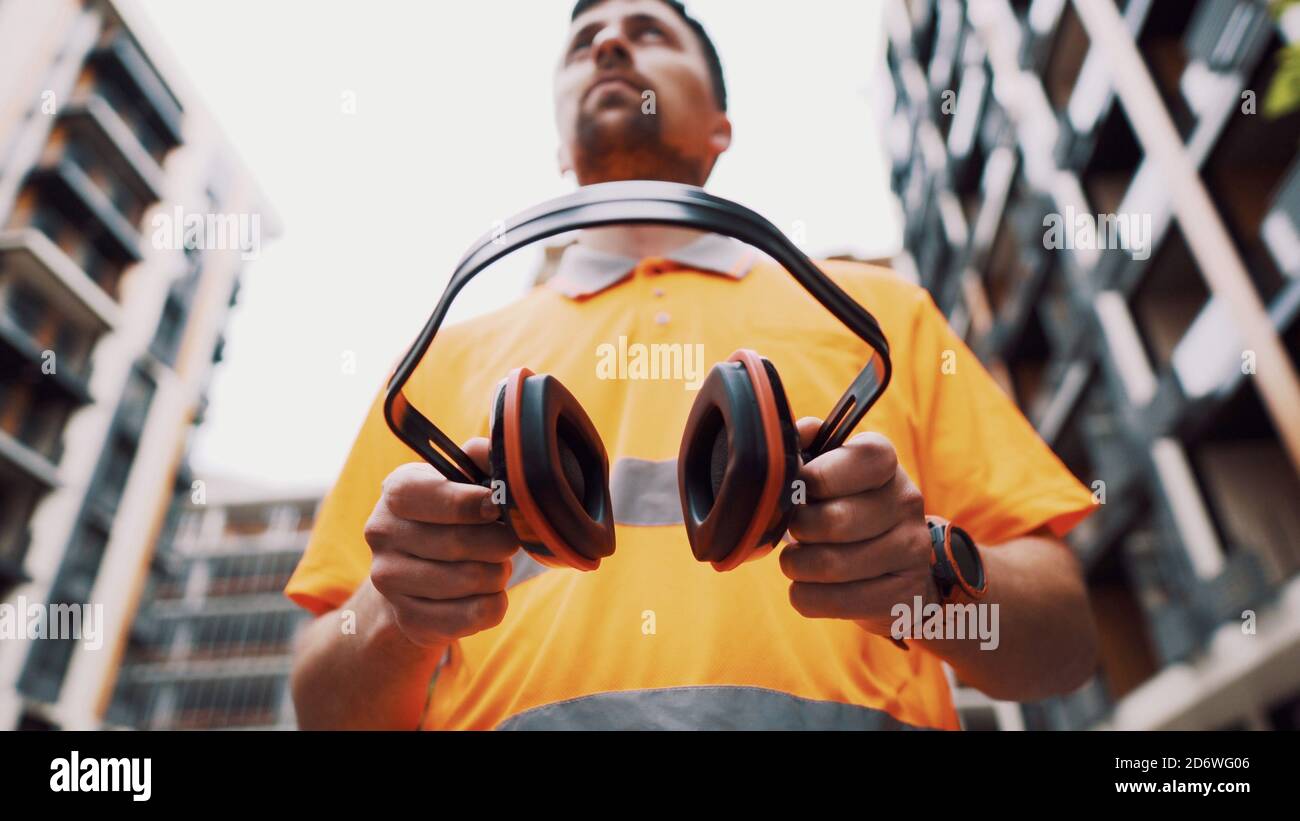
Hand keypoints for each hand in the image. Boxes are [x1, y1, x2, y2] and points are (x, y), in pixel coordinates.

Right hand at [364, 438, 515, 646]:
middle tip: (508, 540)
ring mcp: (390, 581)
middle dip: (500, 542)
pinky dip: (494, 604)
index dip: (472, 503)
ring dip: (499, 573)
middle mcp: (382, 534)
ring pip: (471, 580)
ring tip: (494, 565)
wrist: (419, 575)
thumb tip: (495, 450)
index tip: (496, 507)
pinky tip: (486, 593)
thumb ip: (480, 459)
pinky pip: (474, 615)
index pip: (433, 496)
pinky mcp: (409, 619)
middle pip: (459, 542)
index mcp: (397, 490)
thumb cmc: (452, 517)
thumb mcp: (462, 480)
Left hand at [779, 418, 938, 637]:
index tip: (801, 490)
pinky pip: (836, 601)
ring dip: (797, 566)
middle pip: (834, 521)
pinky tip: (809, 587)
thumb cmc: (846, 508)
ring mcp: (911, 550)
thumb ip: (809, 445)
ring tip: (797, 561)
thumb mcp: (830, 470)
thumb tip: (799, 431)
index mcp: (886, 462)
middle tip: (795, 531)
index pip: (858, 459)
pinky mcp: (903, 594)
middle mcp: (907, 501)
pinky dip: (807, 597)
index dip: (817, 477)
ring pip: (830, 565)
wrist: (894, 569)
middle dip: (798, 530)